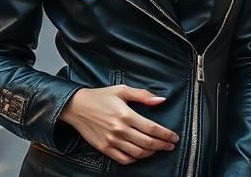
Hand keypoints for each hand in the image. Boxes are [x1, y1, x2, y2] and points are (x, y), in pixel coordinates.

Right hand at [59, 85, 178, 165]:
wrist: (76, 106)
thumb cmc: (100, 97)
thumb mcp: (122, 90)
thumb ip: (143, 95)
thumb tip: (161, 100)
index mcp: (126, 115)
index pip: (152, 128)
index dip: (166, 134)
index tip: (174, 137)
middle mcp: (120, 130)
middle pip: (147, 143)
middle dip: (162, 146)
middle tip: (170, 146)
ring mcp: (111, 140)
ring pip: (137, 153)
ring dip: (150, 153)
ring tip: (157, 149)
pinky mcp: (104, 148)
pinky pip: (123, 159)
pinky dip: (135, 159)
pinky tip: (140, 154)